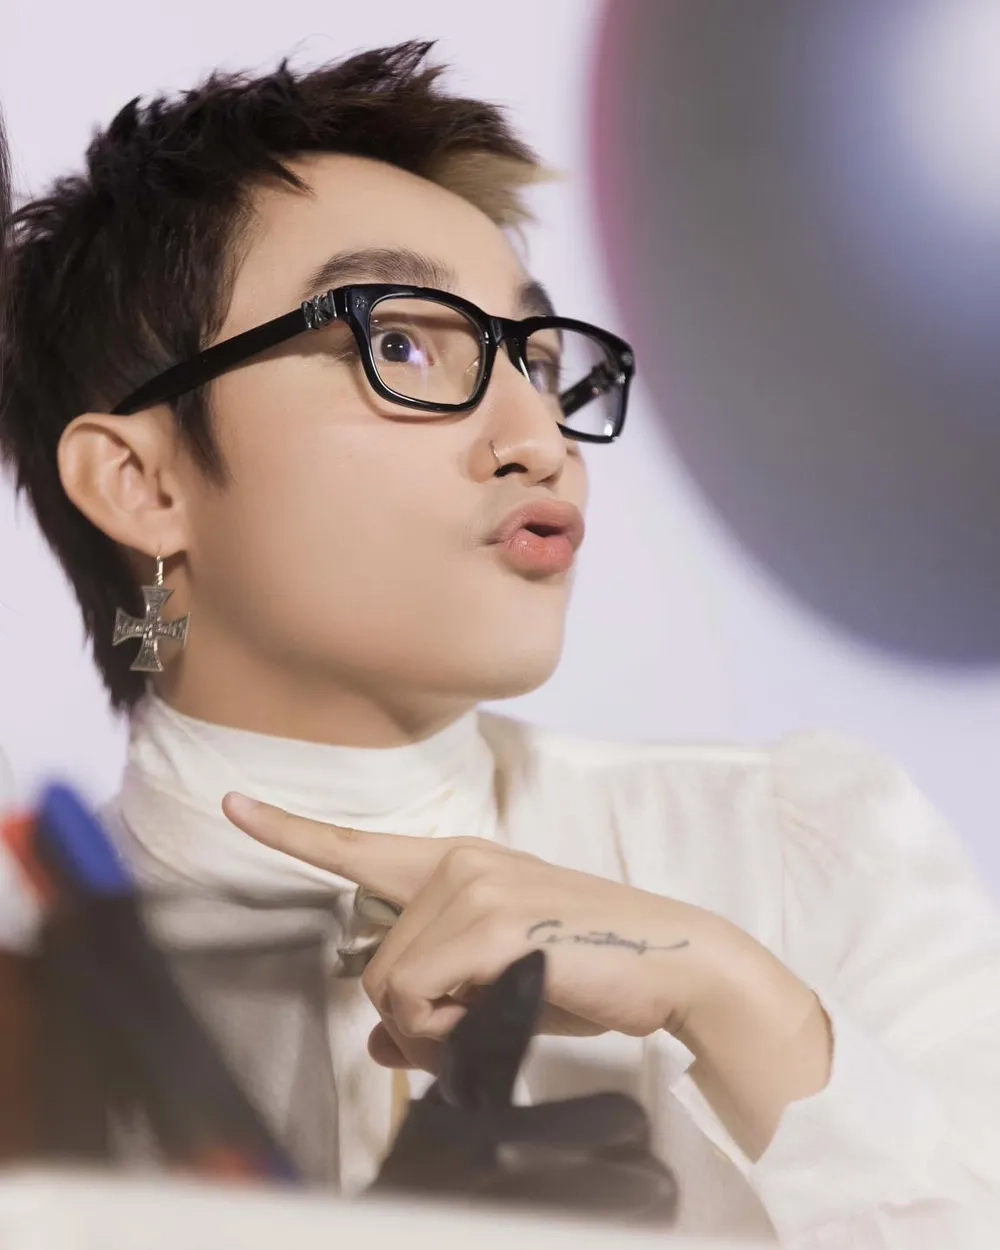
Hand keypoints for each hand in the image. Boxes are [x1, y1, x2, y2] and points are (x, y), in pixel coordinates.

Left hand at [222, 794, 728, 1070]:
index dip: (288, 831)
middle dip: (411, 1016)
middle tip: (472, 1027)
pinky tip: (497, 1018)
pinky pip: (421, 997)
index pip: (358, 847)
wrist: (672, 960)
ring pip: (391, 985)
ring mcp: (474, 887)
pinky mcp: (494, 923)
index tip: (234, 805)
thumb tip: (380, 1044)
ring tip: (494, 1019)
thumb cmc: (589, 971)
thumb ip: (433, 1006)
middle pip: (373, 963)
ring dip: (431, 1029)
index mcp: (457, 863)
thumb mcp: (498, 990)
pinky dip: (445, 1032)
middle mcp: (457, 863)